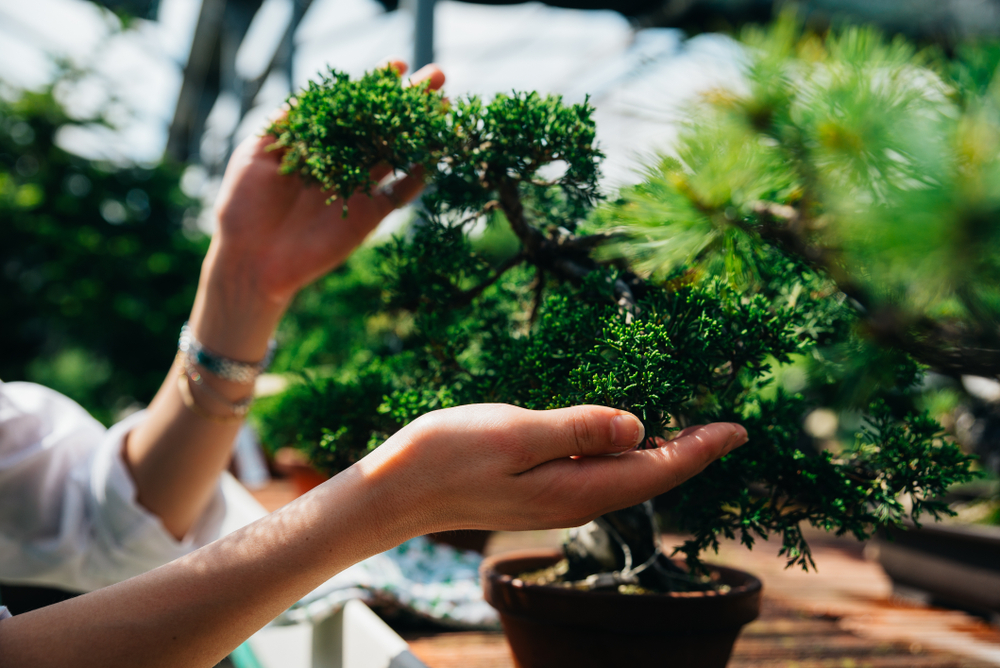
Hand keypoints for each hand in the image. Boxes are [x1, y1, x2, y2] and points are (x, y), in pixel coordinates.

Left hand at [210, 62, 445, 308]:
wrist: (251, 259)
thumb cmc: (244, 206)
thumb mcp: (256, 153)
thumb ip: (286, 123)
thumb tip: (315, 93)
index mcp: (318, 143)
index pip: (351, 107)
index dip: (374, 85)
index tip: (396, 65)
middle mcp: (342, 162)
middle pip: (382, 125)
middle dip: (410, 101)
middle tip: (437, 77)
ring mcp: (358, 188)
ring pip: (397, 153)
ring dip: (421, 132)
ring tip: (443, 108)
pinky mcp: (369, 216)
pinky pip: (399, 194)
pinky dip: (417, 178)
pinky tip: (433, 157)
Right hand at [359, 404, 748, 533]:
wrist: (398, 490)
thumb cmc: (449, 456)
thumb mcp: (517, 434)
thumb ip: (579, 429)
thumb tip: (640, 426)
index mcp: (577, 488)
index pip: (657, 469)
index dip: (701, 448)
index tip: (739, 428)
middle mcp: (575, 499)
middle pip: (649, 475)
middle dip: (691, 452)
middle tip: (727, 426)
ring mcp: (556, 495)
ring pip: (626, 473)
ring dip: (661, 451)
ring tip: (692, 427)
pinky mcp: (539, 486)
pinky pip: (598, 468)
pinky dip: (624, 449)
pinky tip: (627, 433)